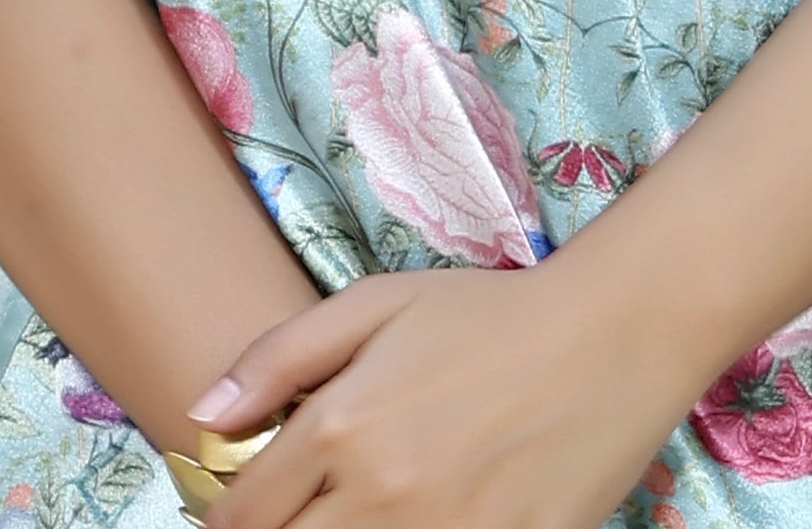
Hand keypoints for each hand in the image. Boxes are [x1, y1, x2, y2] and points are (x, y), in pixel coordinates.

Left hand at [188, 261, 695, 528]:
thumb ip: (280, 357)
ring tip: (363, 510)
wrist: (609, 335)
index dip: (230, 518)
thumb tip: (202, 416)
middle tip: (304, 509)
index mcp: (343, 427)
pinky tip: (425, 518)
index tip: (247, 508)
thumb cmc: (489, 314)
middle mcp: (384, 494)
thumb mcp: (378, 304)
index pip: (243, 516)